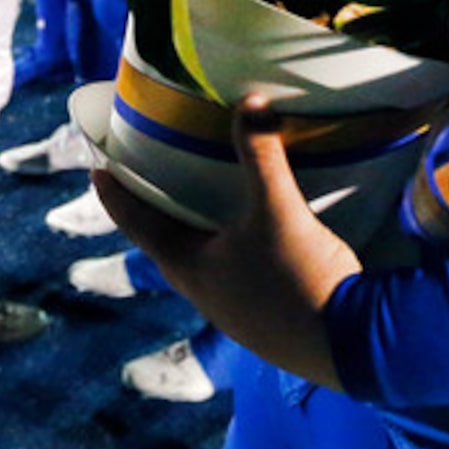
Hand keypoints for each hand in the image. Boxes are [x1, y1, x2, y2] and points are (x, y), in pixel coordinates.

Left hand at [94, 99, 359, 390]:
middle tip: (151, 175)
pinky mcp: (261, 321)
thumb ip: (263, 156)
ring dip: (193, 232)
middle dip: (155, 208)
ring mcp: (231, 312)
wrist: (351, 346)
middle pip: (164, 241)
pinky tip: (248, 239)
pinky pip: (230, 276)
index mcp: (187, 266)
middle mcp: (200, 291)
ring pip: (199, 262)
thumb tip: (251, 102)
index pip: (135, 222)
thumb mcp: (280, 210)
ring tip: (199, 201)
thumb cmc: (300, 278)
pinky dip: (226, 250)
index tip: (97, 168)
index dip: (114, 194)